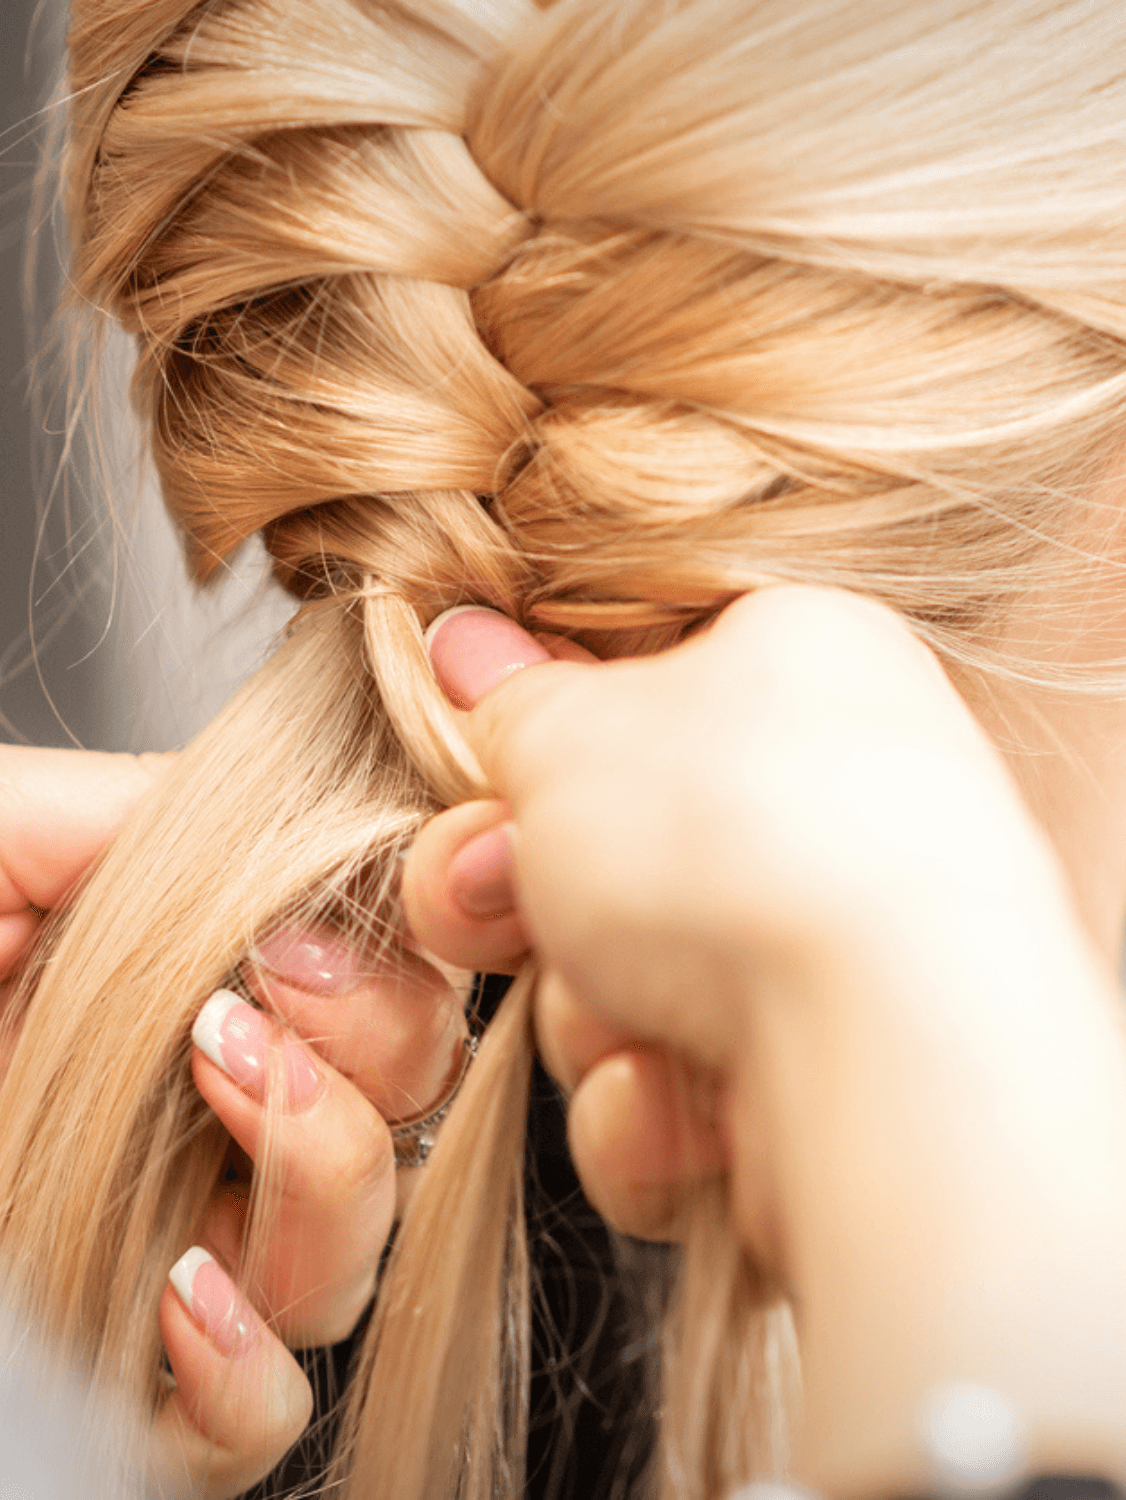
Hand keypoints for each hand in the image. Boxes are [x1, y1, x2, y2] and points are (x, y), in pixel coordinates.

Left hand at [0, 746, 467, 1497]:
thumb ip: (134, 812)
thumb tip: (292, 814)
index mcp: (188, 989)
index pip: (380, 987)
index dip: (388, 968)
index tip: (298, 946)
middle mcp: (197, 1121)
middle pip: (401, 1121)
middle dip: (365, 1062)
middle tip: (251, 1012)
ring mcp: (166, 1250)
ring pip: (349, 1264)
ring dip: (323, 1192)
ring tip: (217, 1111)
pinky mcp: (114, 1380)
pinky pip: (255, 1414)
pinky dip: (244, 1365)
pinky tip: (177, 1297)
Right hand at [403, 589, 1125, 1493]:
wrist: (886, 1044)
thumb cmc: (734, 835)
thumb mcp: (568, 729)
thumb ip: (508, 700)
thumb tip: (466, 641)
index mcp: (801, 663)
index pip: (635, 696)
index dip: (531, 749)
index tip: (474, 785)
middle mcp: (837, 802)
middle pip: (617, 854)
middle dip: (523, 900)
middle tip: (483, 900)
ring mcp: (843, 949)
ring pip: (635, 987)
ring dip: (587, 1015)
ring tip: (624, 1016)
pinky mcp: (837, 1080)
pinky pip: (688, 1095)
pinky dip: (657, 1109)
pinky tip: (676, 1101)